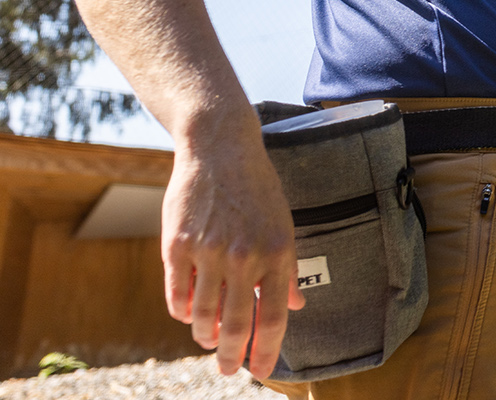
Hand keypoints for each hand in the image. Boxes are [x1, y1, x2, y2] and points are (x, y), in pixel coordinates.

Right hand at [163, 113, 303, 377]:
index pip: (272, 316)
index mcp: (276, 252)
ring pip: (202, 316)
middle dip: (232, 355)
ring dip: (205, 335)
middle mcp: (243, 256)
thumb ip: (286, 269)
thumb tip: (295, 307)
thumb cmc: (257, 189)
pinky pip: (177, 295)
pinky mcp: (176, 246)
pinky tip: (189, 315)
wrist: (220, 150)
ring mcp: (207, 252)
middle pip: (235, 324)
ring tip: (209, 341)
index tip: (261, 370)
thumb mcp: (284, 225)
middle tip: (228, 370)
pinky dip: (183, 312)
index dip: (267, 350)